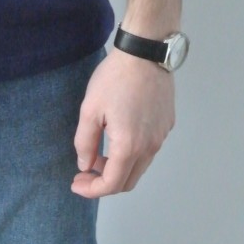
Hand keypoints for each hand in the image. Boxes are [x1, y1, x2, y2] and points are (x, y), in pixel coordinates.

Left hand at [71, 48, 174, 197]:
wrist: (145, 53)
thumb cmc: (114, 78)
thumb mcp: (90, 109)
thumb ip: (85, 142)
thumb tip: (85, 166)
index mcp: (129, 146)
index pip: (112, 184)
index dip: (92, 190)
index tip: (76, 184)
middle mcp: (150, 147)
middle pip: (128, 181)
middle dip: (104, 182)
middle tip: (84, 172)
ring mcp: (161, 136)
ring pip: (140, 166)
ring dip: (118, 167)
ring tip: (97, 153)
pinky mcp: (167, 124)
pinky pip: (149, 149)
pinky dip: (131, 153)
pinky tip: (117, 135)